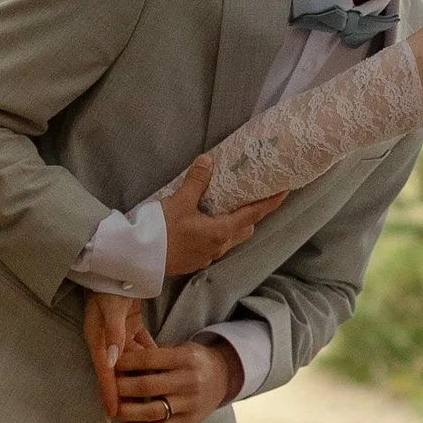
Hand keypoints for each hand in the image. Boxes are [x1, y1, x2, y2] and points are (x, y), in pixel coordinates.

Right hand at [84, 289, 149, 422]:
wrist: (117, 261)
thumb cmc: (109, 284)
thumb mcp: (111, 308)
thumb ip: (114, 333)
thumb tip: (111, 361)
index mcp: (97, 338)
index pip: (104, 372)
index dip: (109, 394)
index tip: (113, 415)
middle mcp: (106, 339)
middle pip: (117, 372)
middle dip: (127, 392)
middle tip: (138, 413)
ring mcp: (118, 333)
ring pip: (132, 362)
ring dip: (141, 377)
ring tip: (153, 397)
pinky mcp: (131, 326)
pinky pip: (141, 347)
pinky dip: (150, 357)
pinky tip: (161, 371)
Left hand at [108, 332, 244, 422]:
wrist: (224, 378)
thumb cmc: (193, 360)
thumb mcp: (180, 348)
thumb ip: (154, 353)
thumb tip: (120, 358)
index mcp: (185, 358)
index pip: (149, 359)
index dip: (125, 362)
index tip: (108, 364)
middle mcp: (189, 381)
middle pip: (147, 386)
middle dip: (121, 388)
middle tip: (104, 387)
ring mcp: (190, 403)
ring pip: (152, 412)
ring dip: (127, 412)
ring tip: (112, 410)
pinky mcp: (189, 421)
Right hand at [160, 149, 285, 279]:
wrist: (138, 259)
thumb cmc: (162, 231)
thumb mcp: (179, 201)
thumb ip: (196, 181)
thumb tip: (208, 160)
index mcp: (221, 232)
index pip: (253, 215)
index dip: (270, 203)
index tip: (284, 192)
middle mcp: (219, 247)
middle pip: (244, 230)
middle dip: (251, 215)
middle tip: (252, 198)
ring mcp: (206, 257)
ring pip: (229, 240)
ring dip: (233, 225)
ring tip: (226, 208)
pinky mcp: (194, 261)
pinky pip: (214, 245)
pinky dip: (217, 233)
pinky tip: (204, 224)